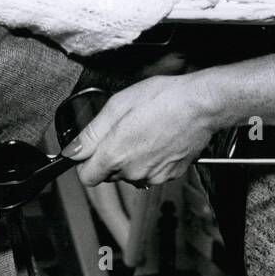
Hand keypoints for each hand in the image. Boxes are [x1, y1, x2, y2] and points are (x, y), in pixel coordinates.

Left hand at [62, 74, 216, 186]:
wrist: (201, 105)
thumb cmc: (163, 98)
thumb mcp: (118, 104)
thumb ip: (92, 132)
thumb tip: (73, 151)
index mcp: (116, 154)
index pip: (86, 177)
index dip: (86, 162)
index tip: (92, 150)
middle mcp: (133, 171)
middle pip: (109, 174)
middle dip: (110, 157)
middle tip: (124, 131)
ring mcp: (153, 176)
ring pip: (130, 174)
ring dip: (131, 160)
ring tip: (144, 132)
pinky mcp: (170, 175)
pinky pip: (151, 173)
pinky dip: (151, 161)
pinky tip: (159, 140)